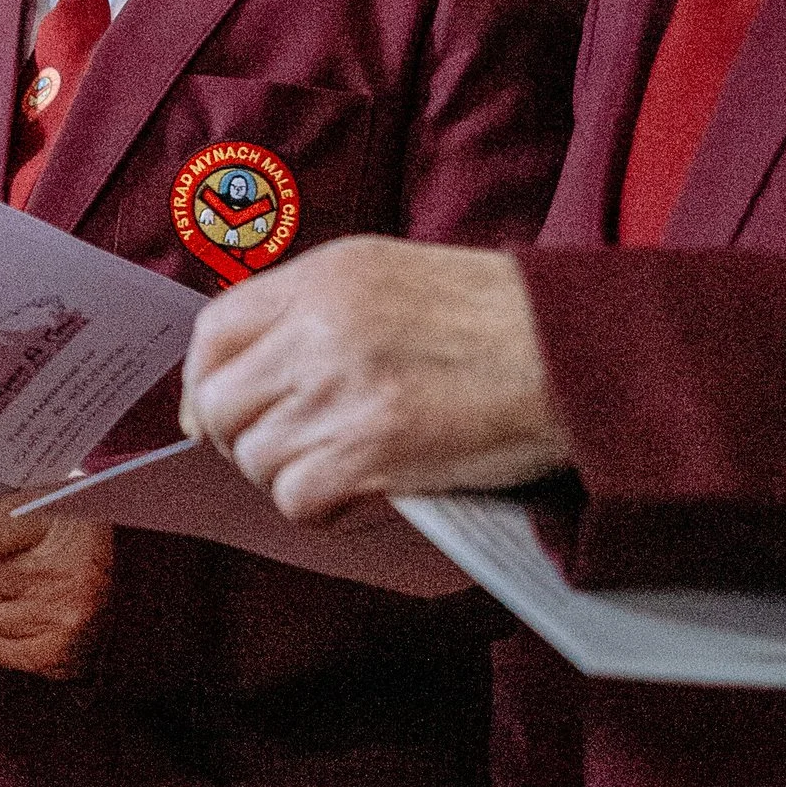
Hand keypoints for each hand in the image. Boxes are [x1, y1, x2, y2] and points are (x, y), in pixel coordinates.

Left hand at [180, 237, 568, 523]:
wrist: (579, 354)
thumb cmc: (503, 320)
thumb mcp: (397, 278)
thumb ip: (320, 312)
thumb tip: (252, 370)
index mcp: (324, 276)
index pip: (215, 333)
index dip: (206, 385)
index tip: (218, 417)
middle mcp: (320, 327)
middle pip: (223, 404)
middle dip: (245, 441)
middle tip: (293, 453)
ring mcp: (341, 388)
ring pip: (257, 459)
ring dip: (293, 477)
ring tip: (347, 470)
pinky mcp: (371, 447)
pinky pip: (299, 499)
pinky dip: (325, 509)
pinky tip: (366, 495)